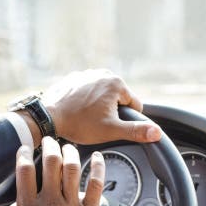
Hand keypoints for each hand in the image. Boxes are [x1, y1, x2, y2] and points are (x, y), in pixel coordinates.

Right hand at [0, 137, 104, 205]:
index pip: (24, 172)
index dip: (23, 155)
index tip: (24, 150)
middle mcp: (50, 202)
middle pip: (50, 163)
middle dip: (49, 146)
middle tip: (49, 140)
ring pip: (72, 168)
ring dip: (70, 153)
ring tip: (68, 147)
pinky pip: (96, 184)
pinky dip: (98, 168)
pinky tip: (98, 158)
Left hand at [29, 69, 162, 146]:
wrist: (48, 117)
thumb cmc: (79, 124)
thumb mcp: (111, 130)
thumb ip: (136, 131)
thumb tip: (157, 133)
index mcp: (117, 83)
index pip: (135, 105)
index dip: (126, 120)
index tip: (111, 126)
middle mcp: (104, 73)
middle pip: (118, 99)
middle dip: (111, 112)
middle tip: (97, 124)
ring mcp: (87, 74)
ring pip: (102, 95)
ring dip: (99, 106)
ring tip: (86, 118)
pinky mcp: (74, 78)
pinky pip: (88, 92)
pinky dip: (85, 101)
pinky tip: (77, 111)